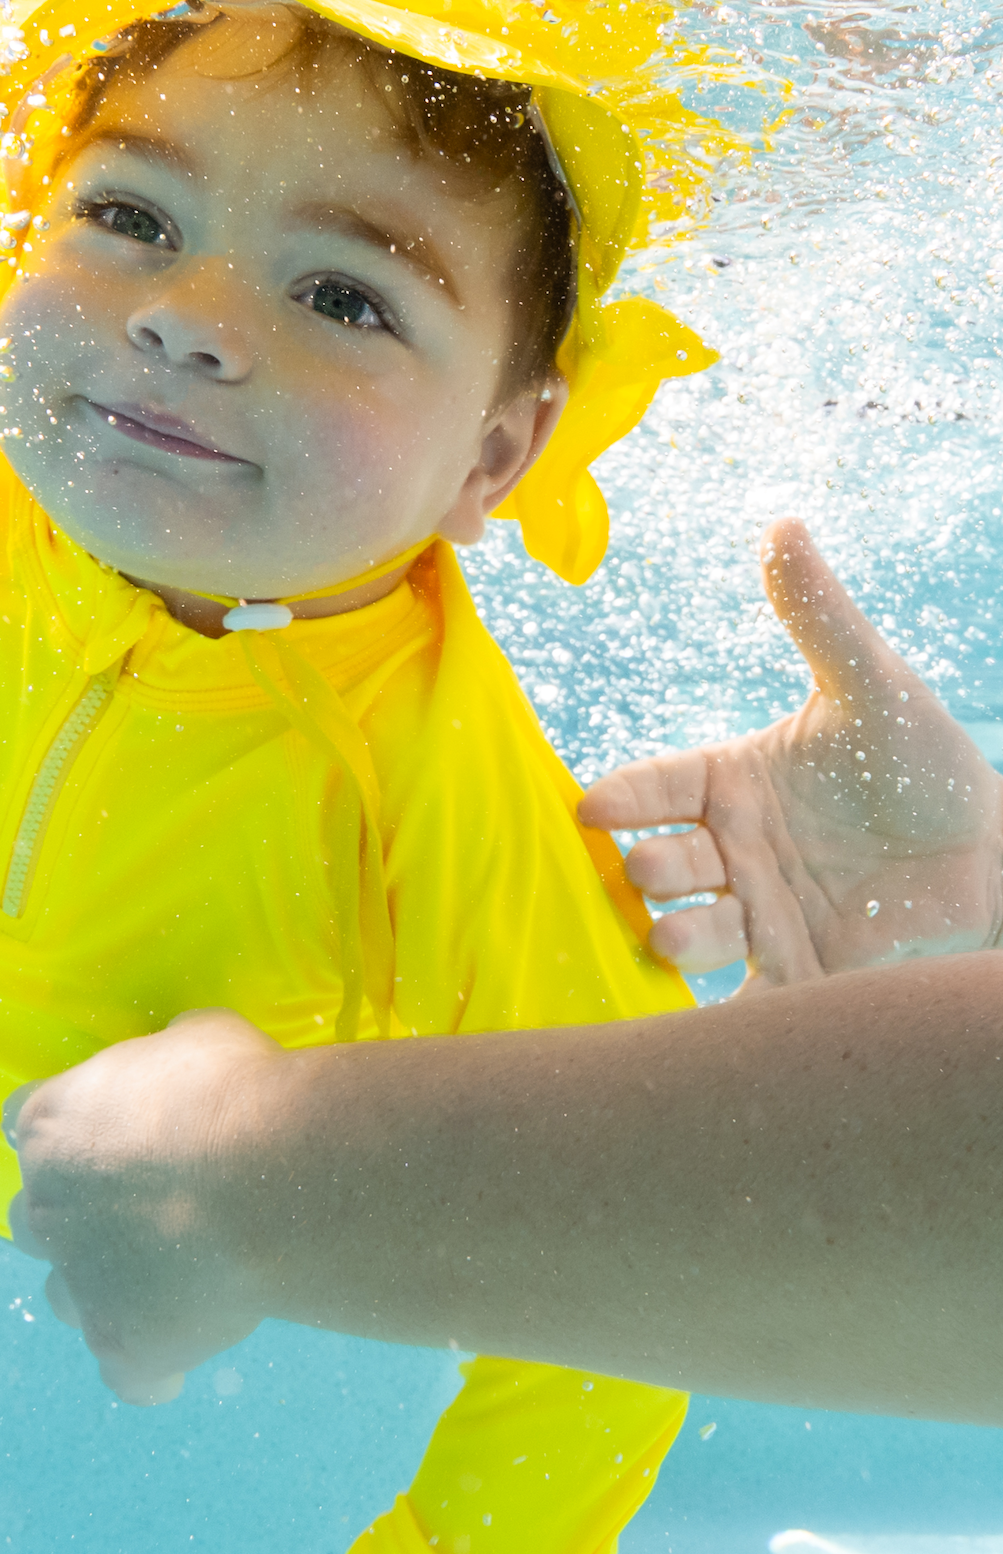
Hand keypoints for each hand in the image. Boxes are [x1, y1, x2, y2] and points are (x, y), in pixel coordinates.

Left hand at [5, 1009, 279, 1405]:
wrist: (272, 1182)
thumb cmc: (235, 1093)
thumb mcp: (200, 1039)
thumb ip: (168, 1062)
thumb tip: (180, 1066)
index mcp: (51, 1126)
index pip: (23, 1126)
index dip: (67, 1136)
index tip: (107, 1138)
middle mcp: (47, 1207)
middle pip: (31, 1220)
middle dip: (74, 1218)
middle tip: (142, 1211)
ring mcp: (80, 1283)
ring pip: (63, 1297)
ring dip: (101, 1289)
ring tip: (164, 1282)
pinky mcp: (123, 1348)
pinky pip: (127, 1375)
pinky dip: (151, 1364)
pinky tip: (185, 1351)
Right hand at [580, 517, 1002, 987]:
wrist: (991, 851)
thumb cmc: (921, 761)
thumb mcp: (871, 685)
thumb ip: (819, 616)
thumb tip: (783, 524)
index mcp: (729, 782)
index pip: (656, 786)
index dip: (624, 797)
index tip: (591, 806)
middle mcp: (728, 850)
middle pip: (659, 862)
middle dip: (645, 867)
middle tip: (652, 867)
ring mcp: (756, 914)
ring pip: (689, 930)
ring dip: (674, 933)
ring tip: (675, 933)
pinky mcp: (794, 971)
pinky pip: (742, 998)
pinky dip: (716, 1018)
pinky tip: (704, 1029)